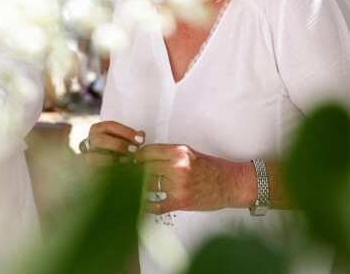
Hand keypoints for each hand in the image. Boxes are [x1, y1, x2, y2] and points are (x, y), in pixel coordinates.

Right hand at [83, 121, 144, 167]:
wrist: (102, 166)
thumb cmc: (114, 148)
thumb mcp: (120, 138)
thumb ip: (130, 136)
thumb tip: (141, 135)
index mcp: (97, 129)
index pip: (110, 126)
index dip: (126, 132)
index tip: (140, 139)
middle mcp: (89, 141)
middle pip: (100, 140)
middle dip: (119, 145)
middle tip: (135, 150)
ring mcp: (88, 155)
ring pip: (99, 156)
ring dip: (116, 159)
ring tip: (129, 160)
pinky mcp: (90, 170)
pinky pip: (101, 170)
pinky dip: (114, 169)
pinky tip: (124, 169)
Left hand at [135, 143, 254, 214]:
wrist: (230, 184)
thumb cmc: (210, 167)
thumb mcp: (189, 152)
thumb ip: (168, 154)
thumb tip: (145, 157)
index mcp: (179, 152)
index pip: (148, 151)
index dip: (137, 156)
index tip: (133, 159)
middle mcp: (178, 167)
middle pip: (145, 168)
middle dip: (134, 171)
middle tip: (127, 173)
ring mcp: (179, 186)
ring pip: (148, 185)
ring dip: (138, 186)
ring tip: (130, 186)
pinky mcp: (181, 202)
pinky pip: (158, 205)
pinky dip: (146, 205)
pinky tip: (139, 204)